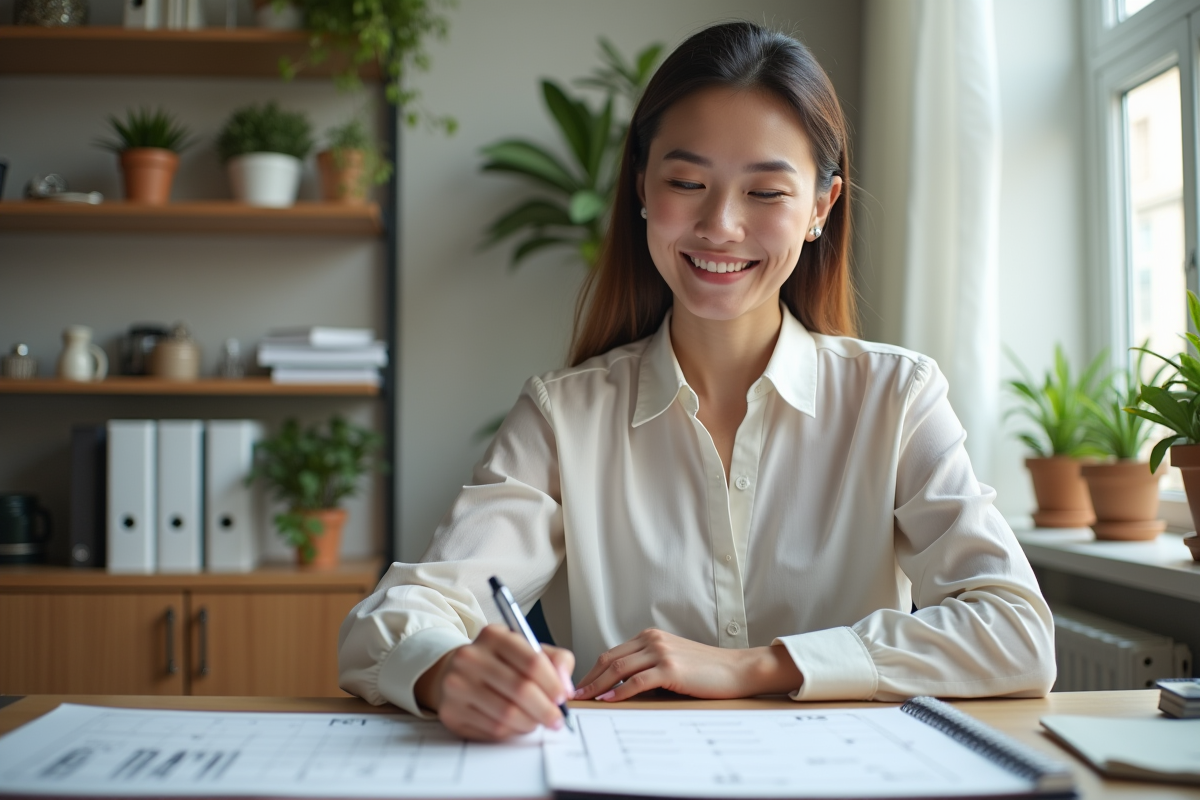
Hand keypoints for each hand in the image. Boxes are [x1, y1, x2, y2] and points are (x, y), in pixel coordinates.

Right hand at [414, 624, 573, 741]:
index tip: (563, 697)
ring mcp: (456, 685)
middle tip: (556, 719)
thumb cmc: (499, 663)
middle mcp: (470, 657)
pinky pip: (492, 729)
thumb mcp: (526, 650)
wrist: (455, 672)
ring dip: (530, 723)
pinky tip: (517, 725)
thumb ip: (555, 660)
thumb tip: (566, 686)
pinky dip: (512, 732)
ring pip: (506, 714)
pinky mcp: (451, 712)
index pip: (532, 661)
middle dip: (545, 709)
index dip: (553, 683)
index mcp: (493, 635)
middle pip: (520, 689)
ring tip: (536, 722)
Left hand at [572, 628, 801, 701]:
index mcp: (650, 637)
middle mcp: (652, 640)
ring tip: (585, 699)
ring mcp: (661, 652)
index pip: (612, 653)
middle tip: (574, 695)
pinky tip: (608, 700)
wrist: (736, 670)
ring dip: (597, 686)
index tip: (580, 686)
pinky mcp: (670, 667)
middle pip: (609, 659)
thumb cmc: (705, 670)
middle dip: (588, 679)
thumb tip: (617, 687)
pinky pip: (636, 681)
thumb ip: (646, 667)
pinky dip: (618, 692)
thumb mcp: (671, 661)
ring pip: (618, 669)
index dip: (592, 671)